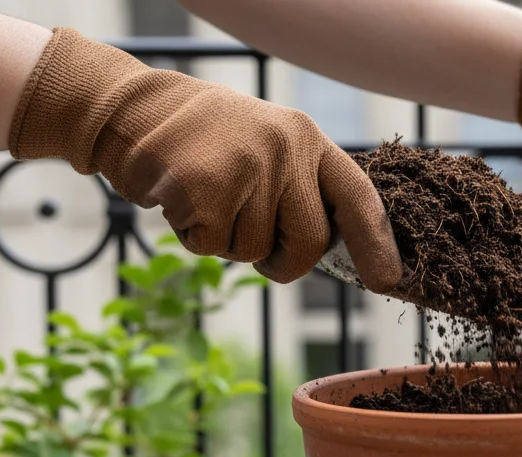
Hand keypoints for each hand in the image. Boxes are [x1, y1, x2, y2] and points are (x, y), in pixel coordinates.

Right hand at [8, 28, 400, 289]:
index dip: (376, 244)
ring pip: (254, 251)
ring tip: (206, 198)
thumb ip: (300, 188)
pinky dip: (192, 236)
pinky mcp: (206, 187)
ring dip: (225, 241)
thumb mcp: (267, 146)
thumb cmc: (206, 141)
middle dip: (284, 262)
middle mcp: (286, 149)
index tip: (389, 281)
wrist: (132, 110)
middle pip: (310, 244)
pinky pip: (211, 245)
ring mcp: (248, 167)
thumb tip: (335, 252)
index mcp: (308, 140)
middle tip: (255, 246)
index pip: (358, 198)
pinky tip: (180, 200)